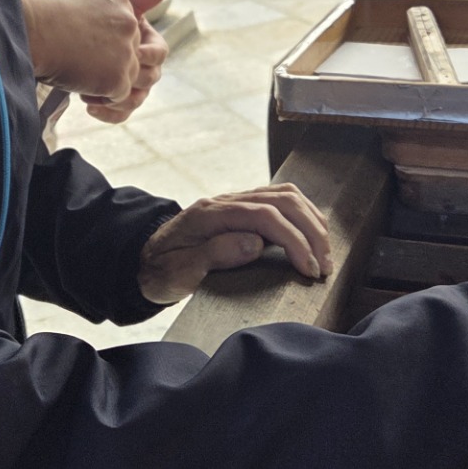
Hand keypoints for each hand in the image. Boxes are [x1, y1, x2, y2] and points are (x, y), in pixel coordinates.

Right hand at [21, 0, 166, 114]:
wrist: (29, 34)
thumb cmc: (46, 20)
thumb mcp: (88, 2)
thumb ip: (126, 4)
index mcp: (121, 1)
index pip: (135, 30)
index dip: (118, 45)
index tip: (94, 46)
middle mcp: (130, 24)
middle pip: (138, 57)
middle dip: (117, 67)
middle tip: (87, 63)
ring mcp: (127, 51)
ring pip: (132, 79)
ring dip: (110, 83)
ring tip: (82, 74)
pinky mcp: (119, 77)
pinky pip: (119, 97)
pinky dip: (101, 98)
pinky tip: (81, 86)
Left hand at [138, 183, 332, 304]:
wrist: (142, 261)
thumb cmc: (160, 271)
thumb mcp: (178, 272)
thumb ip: (214, 255)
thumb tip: (255, 243)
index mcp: (209, 214)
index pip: (265, 215)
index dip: (293, 240)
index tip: (308, 268)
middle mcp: (226, 201)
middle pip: (282, 200)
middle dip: (311, 231)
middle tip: (324, 266)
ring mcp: (236, 201)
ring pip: (286, 196)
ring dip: (311, 222)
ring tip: (324, 254)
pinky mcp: (243, 209)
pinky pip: (281, 201)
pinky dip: (304, 216)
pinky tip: (312, 237)